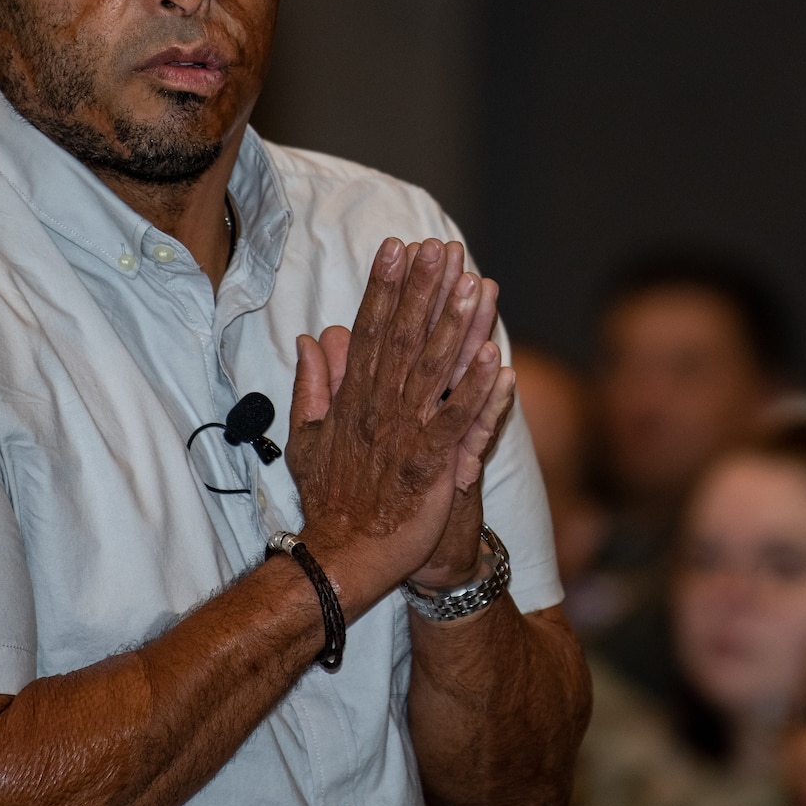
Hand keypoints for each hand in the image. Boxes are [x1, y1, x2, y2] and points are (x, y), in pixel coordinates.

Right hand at [286, 238, 508, 613]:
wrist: (342, 558)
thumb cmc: (330, 501)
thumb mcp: (306, 438)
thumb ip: (313, 386)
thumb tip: (312, 340)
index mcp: (352, 400)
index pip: (368, 331)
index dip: (384, 288)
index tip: (397, 247)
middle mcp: (377, 408)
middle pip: (402, 337)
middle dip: (422, 290)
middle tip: (439, 247)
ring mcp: (404, 435)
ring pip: (433, 370)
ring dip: (456, 326)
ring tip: (474, 284)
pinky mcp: (431, 465)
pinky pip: (458, 420)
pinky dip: (478, 390)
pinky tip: (498, 359)